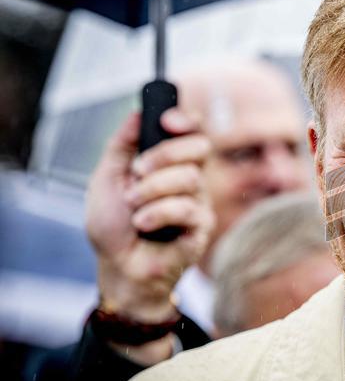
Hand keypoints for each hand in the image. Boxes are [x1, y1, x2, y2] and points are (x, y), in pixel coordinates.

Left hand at [86, 110, 214, 324]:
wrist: (118, 267)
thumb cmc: (114, 227)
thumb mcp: (107, 178)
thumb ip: (122, 145)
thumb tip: (138, 113)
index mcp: (171, 164)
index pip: (193, 132)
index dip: (187, 120)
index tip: (167, 122)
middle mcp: (190, 180)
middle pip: (200, 147)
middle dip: (166, 154)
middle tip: (138, 172)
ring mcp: (199, 203)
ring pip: (190, 178)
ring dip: (152, 191)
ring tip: (133, 209)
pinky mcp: (202, 228)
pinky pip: (187, 209)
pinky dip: (158, 214)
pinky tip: (143, 225)